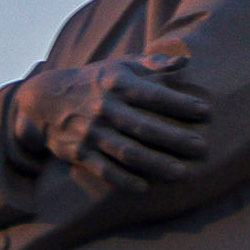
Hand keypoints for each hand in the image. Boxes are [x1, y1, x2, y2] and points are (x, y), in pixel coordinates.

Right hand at [10, 54, 210, 192]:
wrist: (45, 100)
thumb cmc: (93, 81)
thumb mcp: (119, 65)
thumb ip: (152, 64)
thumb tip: (184, 61)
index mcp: (116, 84)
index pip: (153, 95)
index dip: (179, 103)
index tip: (205, 111)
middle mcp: (104, 108)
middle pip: (144, 127)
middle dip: (174, 138)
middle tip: (201, 148)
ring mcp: (91, 132)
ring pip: (127, 152)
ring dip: (155, 164)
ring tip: (181, 173)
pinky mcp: (79, 152)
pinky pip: (104, 169)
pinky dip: (123, 180)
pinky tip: (145, 187)